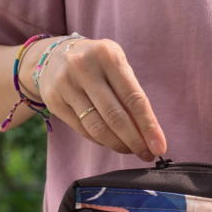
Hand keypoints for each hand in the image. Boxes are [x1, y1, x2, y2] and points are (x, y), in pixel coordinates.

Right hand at [22, 37, 165, 161]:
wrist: (52, 57)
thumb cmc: (97, 66)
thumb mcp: (116, 68)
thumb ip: (131, 97)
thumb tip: (150, 135)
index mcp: (108, 55)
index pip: (134, 98)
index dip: (149, 126)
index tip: (159, 148)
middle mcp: (85, 67)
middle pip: (116, 116)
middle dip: (135, 141)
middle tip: (146, 155)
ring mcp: (66, 84)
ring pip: (98, 128)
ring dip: (118, 145)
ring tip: (131, 150)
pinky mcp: (54, 100)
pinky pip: (84, 130)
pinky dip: (101, 141)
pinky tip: (111, 142)